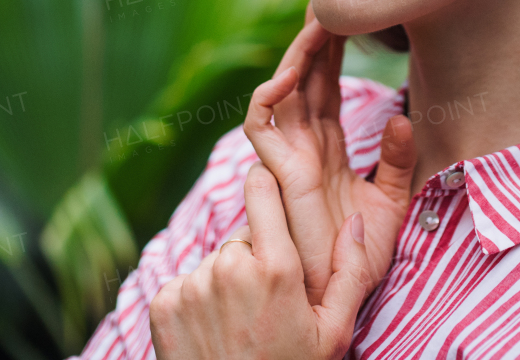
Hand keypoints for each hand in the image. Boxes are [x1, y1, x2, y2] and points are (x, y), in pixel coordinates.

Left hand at [149, 162, 370, 359]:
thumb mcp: (333, 333)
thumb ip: (349, 272)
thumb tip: (355, 220)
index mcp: (275, 268)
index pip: (263, 189)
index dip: (268, 186)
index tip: (272, 189)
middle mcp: (229, 267)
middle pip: (243, 235)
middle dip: (255, 255)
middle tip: (265, 300)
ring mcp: (192, 285)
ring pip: (215, 261)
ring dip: (226, 280)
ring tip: (240, 322)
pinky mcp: (164, 303)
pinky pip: (186, 283)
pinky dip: (197, 300)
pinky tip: (214, 330)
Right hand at [243, 3, 416, 306]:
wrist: (341, 293)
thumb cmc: (358, 255)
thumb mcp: (391, 201)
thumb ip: (397, 160)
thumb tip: (405, 119)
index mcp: (326, 147)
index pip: (328, 84)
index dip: (334, 49)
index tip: (352, 14)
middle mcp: (302, 144)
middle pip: (305, 77)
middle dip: (314, 37)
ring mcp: (286, 154)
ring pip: (283, 89)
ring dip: (297, 53)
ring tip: (318, 21)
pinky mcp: (276, 169)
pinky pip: (261, 122)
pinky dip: (271, 92)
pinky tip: (294, 69)